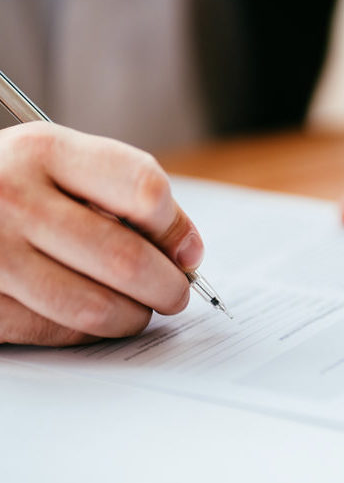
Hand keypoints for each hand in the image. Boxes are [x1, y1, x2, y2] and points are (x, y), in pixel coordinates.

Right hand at [0, 122, 203, 345]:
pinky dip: (90, 332)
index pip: (143, 189)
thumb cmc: (15, 185)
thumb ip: (124, 195)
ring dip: (134, 316)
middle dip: (168, 287)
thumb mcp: (61, 163)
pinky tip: (94, 317)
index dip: (176, 228)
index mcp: (45, 150)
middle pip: (126, 259)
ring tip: (139, 308)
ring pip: (96, 307)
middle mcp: (12, 197)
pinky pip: (57, 332)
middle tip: (176, 293)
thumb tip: (187, 252)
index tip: (187, 251)